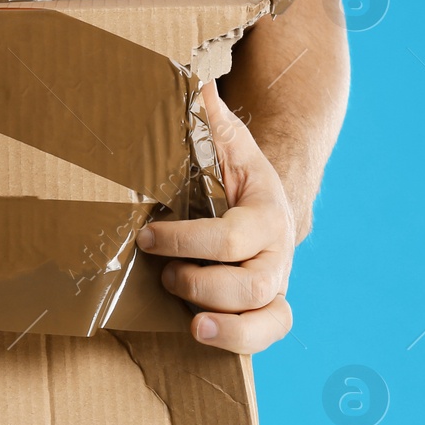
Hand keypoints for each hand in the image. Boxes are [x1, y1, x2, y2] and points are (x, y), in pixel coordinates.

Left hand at [135, 81, 295, 352]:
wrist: (265, 198)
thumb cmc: (233, 173)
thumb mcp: (224, 143)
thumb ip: (208, 119)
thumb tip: (192, 83)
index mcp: (266, 212)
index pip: (234, 237)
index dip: (187, 242)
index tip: (147, 237)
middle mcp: (277, 252)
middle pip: (252, 284)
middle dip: (201, 283)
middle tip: (166, 273)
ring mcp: (276, 282)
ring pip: (264, 313)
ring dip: (221, 319)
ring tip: (188, 317)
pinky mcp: (267, 306)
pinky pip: (269, 333)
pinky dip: (239, 341)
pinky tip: (203, 333)